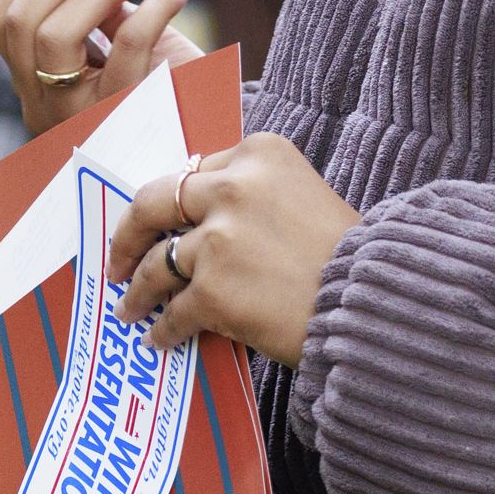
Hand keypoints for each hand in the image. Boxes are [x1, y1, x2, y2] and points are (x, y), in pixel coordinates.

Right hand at [0, 0, 200, 135]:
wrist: (212, 149)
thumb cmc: (167, 95)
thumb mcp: (123, 49)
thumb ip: (98, 12)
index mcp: (34, 85)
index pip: (2, 22)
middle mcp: (43, 107)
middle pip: (24, 22)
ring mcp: (77, 118)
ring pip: (56, 35)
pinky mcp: (123, 120)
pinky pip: (128, 47)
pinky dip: (156, 8)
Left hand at [105, 134, 357, 366]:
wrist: (377, 303)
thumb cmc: (349, 257)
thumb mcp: (303, 196)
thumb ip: (254, 196)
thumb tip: (199, 221)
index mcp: (258, 154)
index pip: (195, 171)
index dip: (174, 202)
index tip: (159, 220)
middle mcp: (233, 188)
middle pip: (154, 203)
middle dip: (128, 233)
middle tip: (117, 259)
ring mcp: (218, 240)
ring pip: (155, 265)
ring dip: (138, 289)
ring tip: (131, 306)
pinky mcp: (213, 290)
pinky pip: (174, 312)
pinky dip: (165, 330)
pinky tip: (161, 340)